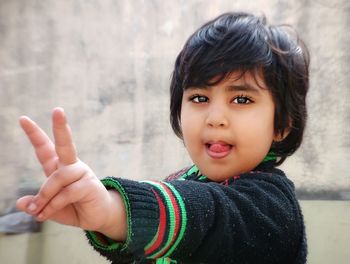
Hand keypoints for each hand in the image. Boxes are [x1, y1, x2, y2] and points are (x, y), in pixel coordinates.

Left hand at [16, 108, 125, 239]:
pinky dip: (53, 205)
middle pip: (65, 143)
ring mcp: (82, 173)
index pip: (46, 148)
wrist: (97, 218)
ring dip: (45, 195)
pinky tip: (46, 213)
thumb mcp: (48, 208)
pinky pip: (66, 192)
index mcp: (59, 167)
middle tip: (58, 109)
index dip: (35, 134)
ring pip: (58, 177)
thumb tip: (21, 203)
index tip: (23, 119)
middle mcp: (71, 166)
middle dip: (61, 126)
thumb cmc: (74, 208)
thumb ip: (36, 204)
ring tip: (38, 211)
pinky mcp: (90, 184)